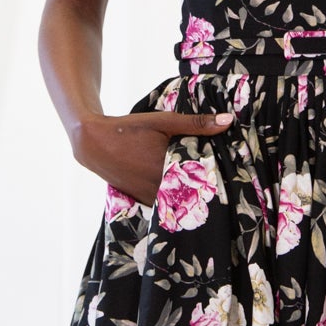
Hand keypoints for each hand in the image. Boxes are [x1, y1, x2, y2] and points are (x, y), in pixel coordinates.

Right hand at [69, 107, 232, 206]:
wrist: (94, 143)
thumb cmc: (130, 129)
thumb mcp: (164, 122)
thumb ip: (196, 124)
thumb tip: (228, 121)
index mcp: (167, 169)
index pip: (202, 182)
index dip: (217, 182)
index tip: (230, 179)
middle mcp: (158, 188)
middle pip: (192, 195)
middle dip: (205, 190)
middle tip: (222, 186)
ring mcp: (148, 197)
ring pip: (177, 202)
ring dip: (189, 196)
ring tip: (203, 188)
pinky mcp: (141, 200)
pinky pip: (164, 204)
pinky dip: (173, 199)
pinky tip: (181, 190)